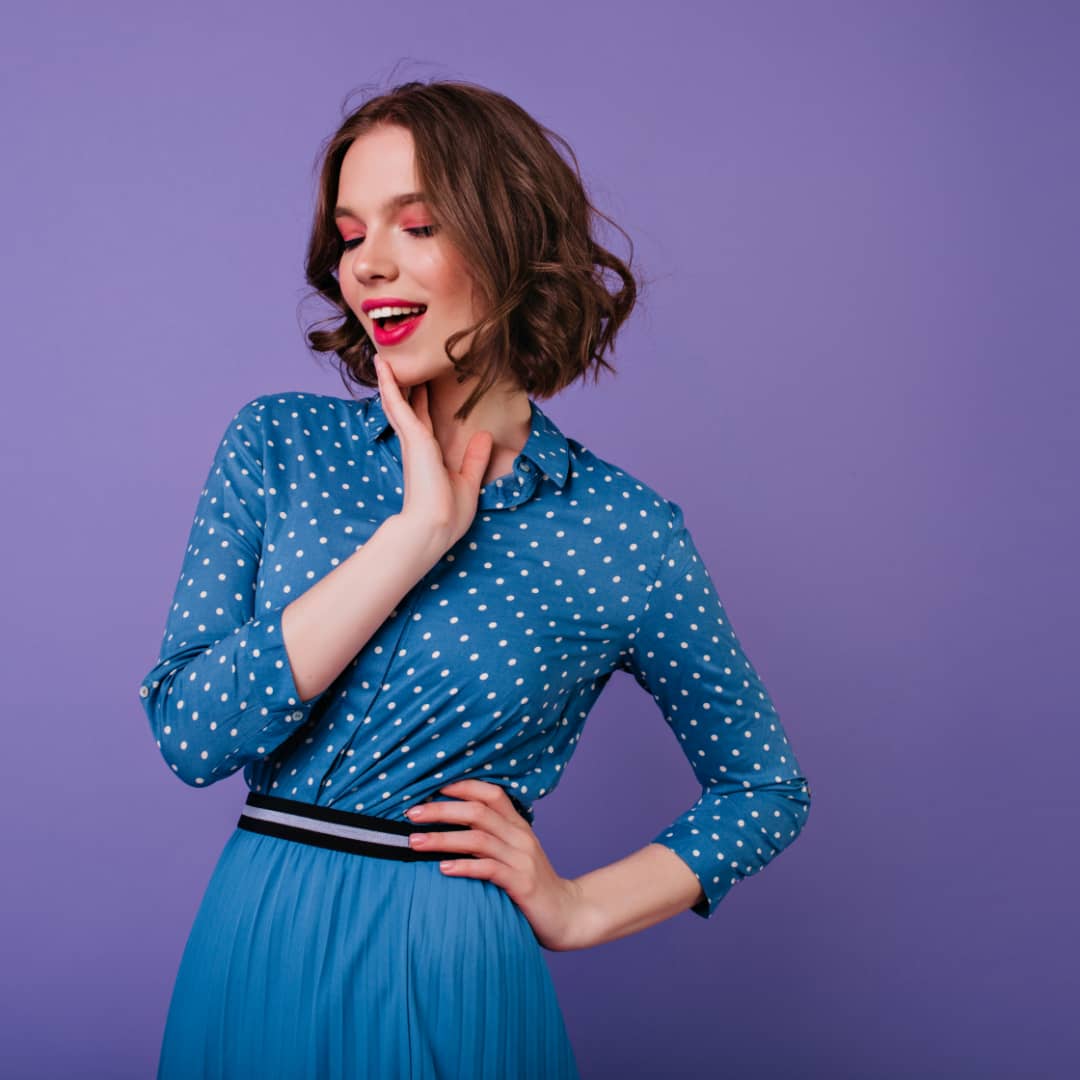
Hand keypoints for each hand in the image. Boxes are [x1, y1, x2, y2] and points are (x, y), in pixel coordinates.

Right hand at [373, 354, 493, 546]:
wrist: (435, 528)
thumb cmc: (449, 514)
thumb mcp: (468, 481)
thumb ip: (474, 458)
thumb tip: (485, 437)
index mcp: (429, 457)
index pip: (423, 423)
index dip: (421, 403)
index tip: (421, 386)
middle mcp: (417, 446)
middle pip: (408, 409)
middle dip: (403, 388)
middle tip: (394, 365)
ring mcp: (413, 441)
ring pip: (398, 403)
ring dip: (390, 381)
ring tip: (382, 359)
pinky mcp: (413, 438)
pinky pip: (398, 404)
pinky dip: (390, 385)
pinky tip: (384, 366)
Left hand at [404, 778, 588, 951]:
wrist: (568, 916)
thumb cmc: (531, 886)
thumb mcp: (514, 855)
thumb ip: (490, 839)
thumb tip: (448, 827)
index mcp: (518, 825)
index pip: (491, 793)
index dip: (460, 786)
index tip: (429, 787)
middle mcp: (521, 836)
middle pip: (478, 811)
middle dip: (441, 810)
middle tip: (411, 814)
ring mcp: (522, 859)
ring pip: (478, 838)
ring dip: (443, 838)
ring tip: (414, 842)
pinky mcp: (522, 884)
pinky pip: (490, 870)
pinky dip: (464, 866)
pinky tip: (443, 869)